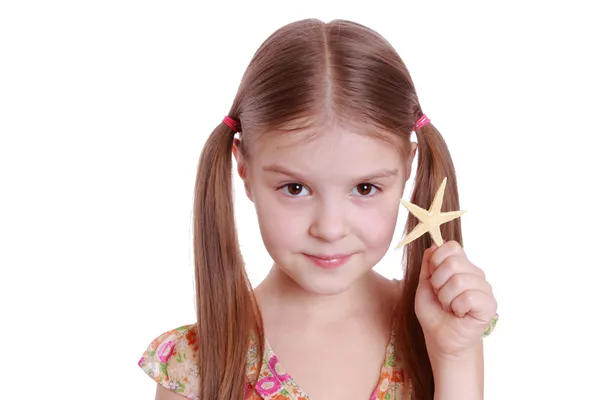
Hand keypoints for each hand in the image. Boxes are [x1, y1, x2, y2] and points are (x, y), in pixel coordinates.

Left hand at [415, 241, 496, 358]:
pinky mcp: (489, 305)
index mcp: (461, 266)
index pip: (452, 246)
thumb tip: (434, 245)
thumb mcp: (424, 285)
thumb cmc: (434, 312)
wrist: (440, 338)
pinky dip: (457, 307)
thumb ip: (428, 265)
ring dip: (446, 298)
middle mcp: (475, 274)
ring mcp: (484, 288)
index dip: (437, 260)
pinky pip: (469, 297)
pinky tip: (459, 313)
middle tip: (441, 297)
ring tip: (449, 307)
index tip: (432, 277)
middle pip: (453, 262)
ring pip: (459, 281)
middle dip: (438, 282)